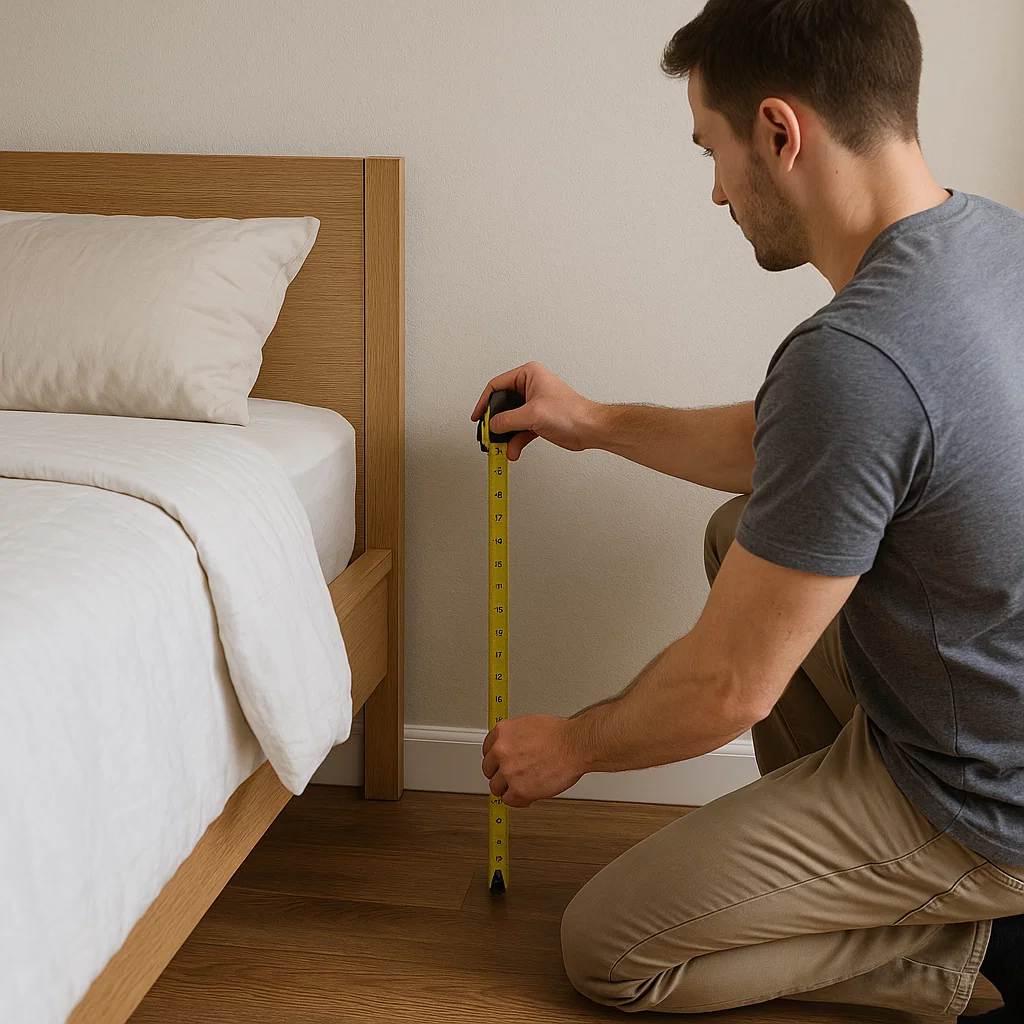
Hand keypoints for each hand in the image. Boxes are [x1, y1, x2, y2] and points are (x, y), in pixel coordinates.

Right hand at [470, 362, 601, 461]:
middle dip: (496, 423)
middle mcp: (530, 386)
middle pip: (502, 404)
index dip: (484, 402)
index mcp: (529, 375)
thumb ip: (507, 420)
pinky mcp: (538, 419)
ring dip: (506, 436)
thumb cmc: (572, 412)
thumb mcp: (532, 414)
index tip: (478, 416)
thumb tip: (492, 425)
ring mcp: (534, 404)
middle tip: (489, 434)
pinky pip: (520, 430)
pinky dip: (515, 441)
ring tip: (501, 447)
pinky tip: (513, 450)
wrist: (590, 429)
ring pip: (510, 420)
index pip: (496, 385)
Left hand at [481, 714, 585, 807]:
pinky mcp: (519, 790)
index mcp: (502, 732)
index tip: (499, 764)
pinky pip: (509, 801)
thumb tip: (514, 746)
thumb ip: (515, 737)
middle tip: (511, 777)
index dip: (495, 759)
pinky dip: (518, 801)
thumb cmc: (560, 734)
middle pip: (488, 769)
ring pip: (496, 787)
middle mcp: (501, 751)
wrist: (575, 745)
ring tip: (520, 787)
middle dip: (499, 774)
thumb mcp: (529, 724)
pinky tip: (527, 797)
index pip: (487, 749)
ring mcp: (508, 771)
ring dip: (507, 789)